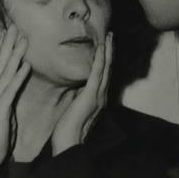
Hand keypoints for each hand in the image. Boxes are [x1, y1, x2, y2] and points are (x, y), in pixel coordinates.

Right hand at [0, 25, 29, 177]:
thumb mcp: (5, 111)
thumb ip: (9, 96)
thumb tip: (15, 83)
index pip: (0, 66)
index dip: (6, 48)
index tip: (11, 32)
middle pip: (2, 64)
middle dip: (9, 44)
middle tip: (16, 26)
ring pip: (7, 73)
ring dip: (15, 55)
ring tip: (24, 40)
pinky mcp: (1, 109)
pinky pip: (12, 89)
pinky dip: (19, 76)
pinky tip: (26, 65)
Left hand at [51, 31, 111, 155]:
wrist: (68, 142)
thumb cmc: (67, 128)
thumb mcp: (74, 108)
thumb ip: (78, 96)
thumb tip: (76, 87)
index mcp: (96, 98)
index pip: (102, 75)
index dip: (105, 60)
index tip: (104, 46)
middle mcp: (101, 95)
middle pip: (107, 69)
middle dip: (109, 52)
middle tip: (111, 35)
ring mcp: (98, 95)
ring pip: (105, 68)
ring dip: (107, 51)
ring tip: (109, 37)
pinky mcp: (91, 95)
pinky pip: (97, 73)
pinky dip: (100, 59)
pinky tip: (101, 48)